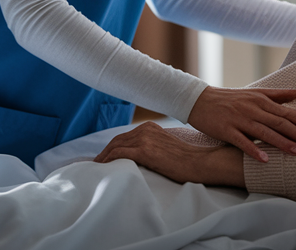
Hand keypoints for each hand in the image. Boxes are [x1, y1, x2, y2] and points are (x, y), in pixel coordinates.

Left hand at [94, 122, 244, 186]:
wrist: (200, 163)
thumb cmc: (186, 160)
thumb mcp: (166, 148)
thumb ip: (152, 147)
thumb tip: (140, 158)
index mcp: (150, 127)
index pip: (124, 136)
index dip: (111, 147)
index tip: (103, 158)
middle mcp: (145, 129)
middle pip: (116, 140)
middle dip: (104, 152)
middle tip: (95, 164)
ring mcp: (145, 139)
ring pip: (115, 147)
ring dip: (103, 158)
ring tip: (96, 168)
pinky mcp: (145, 151)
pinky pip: (119, 154)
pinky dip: (108, 161)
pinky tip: (103, 168)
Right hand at [187, 87, 295, 162]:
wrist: (199, 100)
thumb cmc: (229, 99)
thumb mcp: (254, 94)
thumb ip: (276, 95)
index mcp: (261, 100)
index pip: (289, 113)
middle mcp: (253, 109)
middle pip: (281, 122)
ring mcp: (239, 119)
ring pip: (264, 132)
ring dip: (282, 143)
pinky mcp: (226, 129)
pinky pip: (241, 141)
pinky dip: (253, 150)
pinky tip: (265, 159)